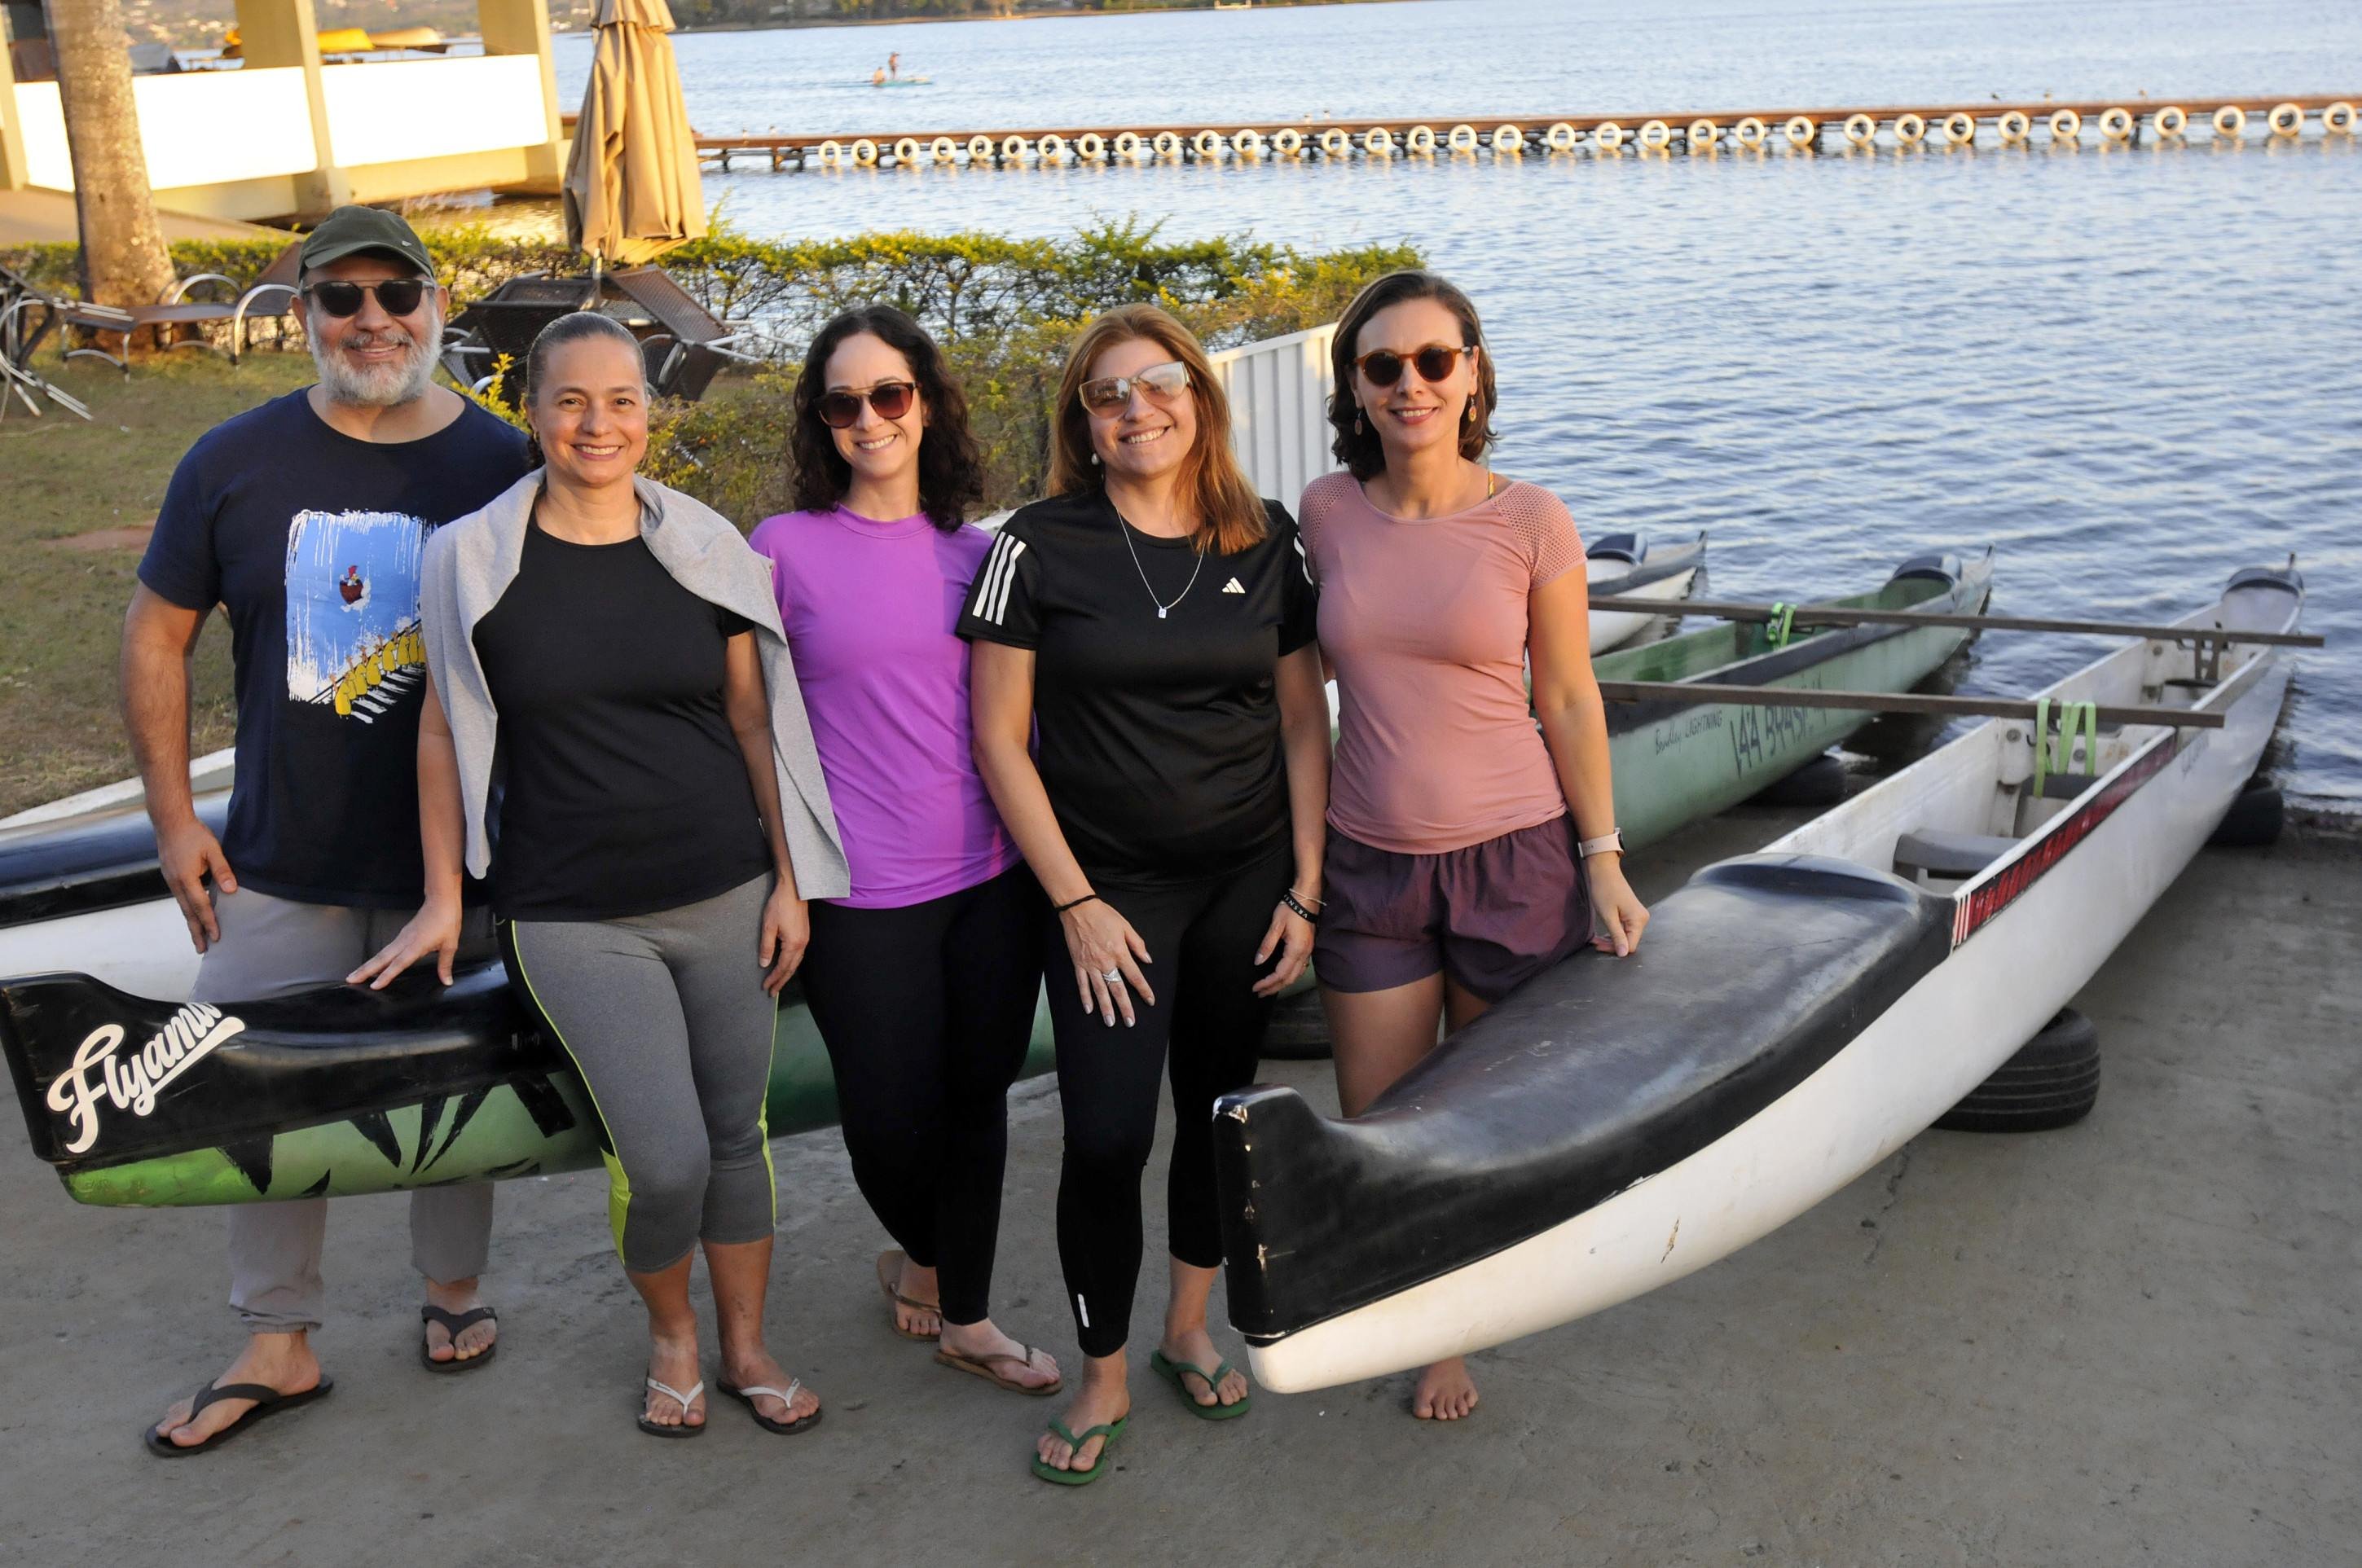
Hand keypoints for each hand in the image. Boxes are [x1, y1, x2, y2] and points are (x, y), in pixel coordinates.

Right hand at [156, 814, 235, 953]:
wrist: (170, 822)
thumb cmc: (193, 834)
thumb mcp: (213, 850)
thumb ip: (222, 870)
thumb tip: (232, 891)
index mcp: (186, 878)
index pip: (201, 906)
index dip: (209, 922)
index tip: (216, 937)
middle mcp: (176, 883)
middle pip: (188, 913)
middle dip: (196, 932)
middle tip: (202, 950)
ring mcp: (171, 881)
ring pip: (183, 907)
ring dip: (191, 923)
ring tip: (198, 938)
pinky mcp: (171, 877)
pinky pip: (181, 898)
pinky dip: (188, 910)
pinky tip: (194, 916)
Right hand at [348, 894, 463, 987]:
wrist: (441, 901)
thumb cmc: (446, 920)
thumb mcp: (450, 944)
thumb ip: (445, 964)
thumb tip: (446, 981)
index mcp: (416, 945)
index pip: (398, 964)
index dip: (386, 976)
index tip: (374, 986)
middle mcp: (405, 941)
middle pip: (381, 958)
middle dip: (365, 970)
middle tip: (350, 980)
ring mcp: (401, 937)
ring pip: (382, 953)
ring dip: (368, 964)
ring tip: (357, 975)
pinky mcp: (402, 935)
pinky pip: (387, 949)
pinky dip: (378, 958)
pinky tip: (375, 964)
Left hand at [757, 882, 808, 994]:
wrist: (795, 889)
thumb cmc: (780, 905)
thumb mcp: (768, 926)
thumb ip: (766, 947)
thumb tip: (764, 964)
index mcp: (793, 944)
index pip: (782, 967)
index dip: (773, 979)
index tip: (765, 987)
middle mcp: (802, 944)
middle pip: (791, 968)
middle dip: (781, 981)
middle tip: (772, 992)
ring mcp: (805, 939)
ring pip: (796, 962)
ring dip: (787, 973)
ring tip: (779, 981)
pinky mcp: (805, 934)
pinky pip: (799, 955)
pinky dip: (792, 964)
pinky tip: (788, 964)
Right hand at [1061, 897, 1152, 1026]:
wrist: (1079, 909)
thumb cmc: (1104, 915)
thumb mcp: (1126, 926)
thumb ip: (1137, 944)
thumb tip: (1147, 960)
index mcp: (1120, 952)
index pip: (1135, 976)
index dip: (1144, 990)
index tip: (1150, 1001)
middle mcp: (1106, 962)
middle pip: (1117, 989)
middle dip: (1125, 1007)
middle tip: (1130, 1022)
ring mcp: (1090, 965)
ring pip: (1099, 991)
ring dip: (1105, 1008)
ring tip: (1110, 1022)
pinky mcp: (1078, 964)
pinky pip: (1082, 984)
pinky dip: (1085, 997)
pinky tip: (1089, 1009)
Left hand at [1251, 903, 1315, 996]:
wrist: (1306, 899)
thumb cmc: (1290, 909)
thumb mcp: (1276, 926)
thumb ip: (1267, 945)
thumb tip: (1258, 962)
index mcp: (1296, 950)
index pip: (1280, 974)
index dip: (1267, 983)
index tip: (1256, 987)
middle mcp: (1304, 954)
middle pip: (1289, 979)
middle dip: (1274, 988)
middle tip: (1260, 993)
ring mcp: (1308, 952)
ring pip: (1296, 975)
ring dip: (1282, 984)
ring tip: (1270, 988)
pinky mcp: (1308, 948)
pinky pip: (1300, 969)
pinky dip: (1290, 976)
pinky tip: (1283, 977)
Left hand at [1586, 856, 1648, 957]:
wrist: (1603, 870)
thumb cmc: (1604, 889)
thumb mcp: (1608, 916)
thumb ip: (1617, 936)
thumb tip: (1623, 954)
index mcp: (1639, 919)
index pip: (1630, 946)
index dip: (1615, 949)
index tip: (1599, 946)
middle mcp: (1642, 919)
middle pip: (1629, 942)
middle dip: (1612, 944)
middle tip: (1595, 942)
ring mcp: (1638, 916)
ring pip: (1626, 936)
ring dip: (1612, 939)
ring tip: (1597, 938)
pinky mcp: (1632, 914)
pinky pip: (1625, 929)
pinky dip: (1614, 933)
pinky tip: (1603, 933)